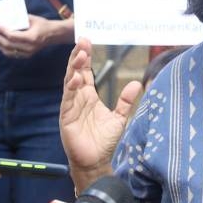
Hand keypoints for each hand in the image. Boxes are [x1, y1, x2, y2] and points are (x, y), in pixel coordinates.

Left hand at [0, 14, 69, 58]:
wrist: (54, 34)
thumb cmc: (43, 25)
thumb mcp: (32, 19)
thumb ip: (19, 19)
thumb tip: (5, 18)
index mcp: (31, 38)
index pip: (12, 36)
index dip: (2, 31)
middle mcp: (29, 47)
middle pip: (8, 45)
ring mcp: (28, 53)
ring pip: (8, 52)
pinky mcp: (27, 55)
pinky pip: (12, 54)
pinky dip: (5, 49)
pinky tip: (1, 42)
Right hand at [59, 39, 141, 189]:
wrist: (96, 161)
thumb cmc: (104, 141)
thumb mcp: (119, 117)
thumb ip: (126, 101)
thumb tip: (136, 83)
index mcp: (89, 96)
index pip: (85, 72)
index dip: (85, 57)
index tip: (87, 41)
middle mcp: (78, 99)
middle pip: (75, 72)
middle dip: (78, 56)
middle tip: (83, 41)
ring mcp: (71, 107)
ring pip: (70, 82)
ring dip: (74, 68)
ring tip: (80, 54)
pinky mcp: (67, 117)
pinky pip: (68, 100)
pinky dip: (71, 89)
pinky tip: (76, 79)